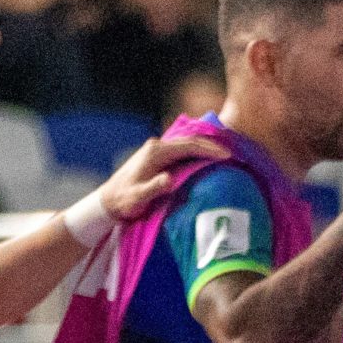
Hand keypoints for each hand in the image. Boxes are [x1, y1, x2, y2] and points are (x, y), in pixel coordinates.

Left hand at [99, 133, 225, 221]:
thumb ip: (154, 188)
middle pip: (190, 141)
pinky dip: (198, 151)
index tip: (228, 156)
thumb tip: (170, 179)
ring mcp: (157, 149)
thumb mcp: (138, 197)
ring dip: (206, 147)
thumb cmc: (124, 201)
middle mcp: (157, 146)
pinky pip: (183, 149)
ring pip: (187, 143)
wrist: (108, 200)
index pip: (189, 146)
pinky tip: (208, 157)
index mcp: (155, 153)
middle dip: (213, 146)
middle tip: (233, 155)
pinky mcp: (158, 156)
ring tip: (225, 154)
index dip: (210, 150)